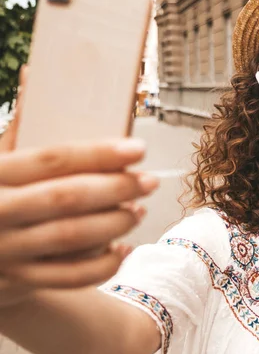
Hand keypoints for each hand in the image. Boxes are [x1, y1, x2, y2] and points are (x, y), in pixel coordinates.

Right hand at [0, 66, 158, 308]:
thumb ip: (16, 129)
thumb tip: (33, 72)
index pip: (52, 159)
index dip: (99, 154)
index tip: (137, 150)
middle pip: (67, 198)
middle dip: (116, 188)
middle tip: (149, 182)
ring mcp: (6, 251)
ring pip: (71, 238)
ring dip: (114, 223)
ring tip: (139, 210)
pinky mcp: (19, 281)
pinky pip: (69, 277)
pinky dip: (103, 266)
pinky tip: (124, 249)